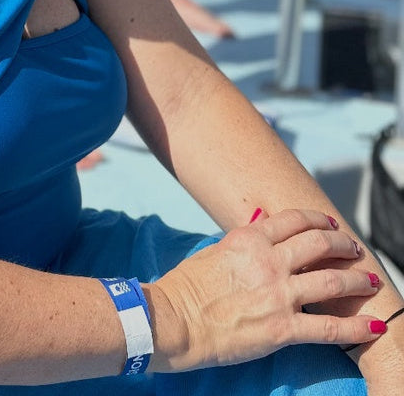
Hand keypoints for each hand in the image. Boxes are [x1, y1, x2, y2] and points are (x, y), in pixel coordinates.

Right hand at [148, 209, 381, 371]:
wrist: (174, 319)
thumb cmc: (185, 287)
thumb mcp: (213, 251)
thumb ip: (241, 244)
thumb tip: (258, 235)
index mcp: (248, 239)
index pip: (293, 220)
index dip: (318, 220)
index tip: (330, 224)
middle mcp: (268, 261)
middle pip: (319, 244)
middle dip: (344, 245)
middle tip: (354, 250)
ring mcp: (279, 294)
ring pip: (333, 282)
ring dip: (357, 280)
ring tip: (371, 281)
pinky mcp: (284, 328)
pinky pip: (331, 328)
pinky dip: (358, 328)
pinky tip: (375, 327)